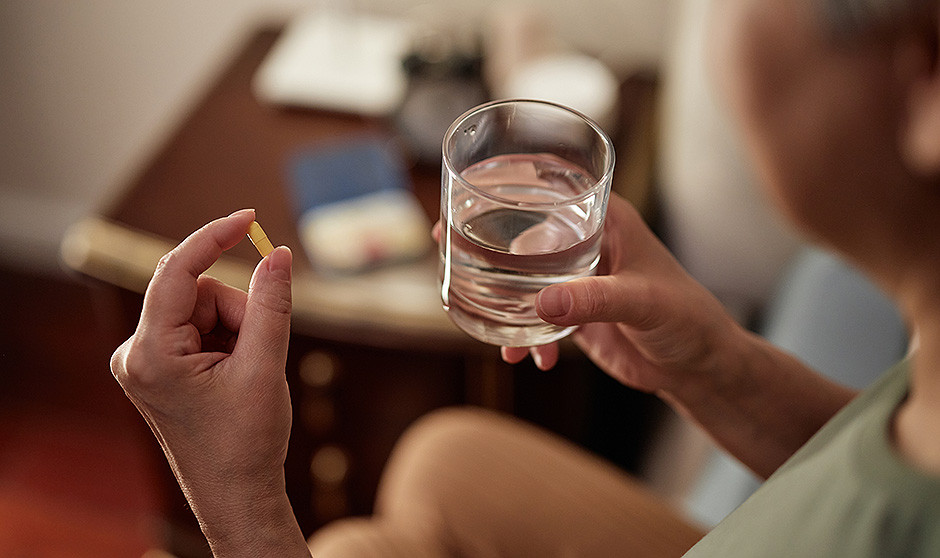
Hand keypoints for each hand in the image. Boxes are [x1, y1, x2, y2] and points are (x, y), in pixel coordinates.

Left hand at [111, 210, 309, 555]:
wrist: (236, 492)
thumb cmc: (247, 439)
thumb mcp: (265, 364)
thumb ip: (271, 304)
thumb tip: (278, 253)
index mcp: (151, 354)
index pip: (177, 272)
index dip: (214, 238)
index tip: (249, 218)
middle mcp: (136, 353)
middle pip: (197, 292)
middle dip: (237, 311)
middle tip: (259, 351)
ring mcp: (144, 360)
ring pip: (201, 307)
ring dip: (235, 327)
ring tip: (247, 370)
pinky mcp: (157, 366)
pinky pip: (198, 326)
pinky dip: (226, 339)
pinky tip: (234, 374)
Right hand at [503, 194, 741, 394]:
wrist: (698, 367)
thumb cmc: (687, 318)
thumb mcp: (642, 302)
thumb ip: (594, 300)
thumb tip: (543, 303)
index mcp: (607, 221)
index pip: (558, 190)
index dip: (519, 186)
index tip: (480, 188)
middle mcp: (588, 244)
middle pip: (529, 237)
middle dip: (498, 255)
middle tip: (462, 265)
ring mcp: (578, 281)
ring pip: (526, 281)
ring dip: (507, 302)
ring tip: (493, 324)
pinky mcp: (574, 315)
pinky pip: (536, 319)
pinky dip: (524, 336)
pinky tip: (526, 356)